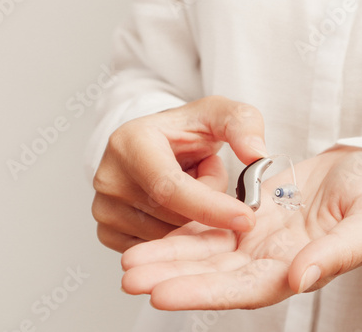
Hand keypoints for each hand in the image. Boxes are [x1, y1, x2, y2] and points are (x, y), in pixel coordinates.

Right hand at [92, 96, 267, 252]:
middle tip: (205, 172)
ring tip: (186, 185)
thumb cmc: (187, 130)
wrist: (158, 143)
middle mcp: (110, 177)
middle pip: (175, 216)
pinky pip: (157, 249)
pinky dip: (175, 233)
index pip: (170, 188)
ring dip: (192, 219)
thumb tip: (257, 155)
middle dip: (207, 204)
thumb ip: (244, 124)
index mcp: (131, 143)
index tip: (246, 219)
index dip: (211, 207)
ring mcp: (104, 207)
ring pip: (169, 237)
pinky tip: (172, 206)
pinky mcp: (108, 231)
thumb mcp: (220, 114)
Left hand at [121, 146, 361, 309]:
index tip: (161, 294)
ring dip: (169, 256)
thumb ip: (336, 253)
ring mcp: (260, 237)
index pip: (244, 288)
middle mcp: (272, 259)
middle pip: (215, 275)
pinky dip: (185, 231)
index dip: (203, 293)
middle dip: (171, 277)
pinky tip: (155, 233)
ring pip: (207, 251)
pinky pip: (213, 225)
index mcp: (300, 267)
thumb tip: (299, 280)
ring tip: (130, 262)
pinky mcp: (252, 214)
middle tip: (129, 277)